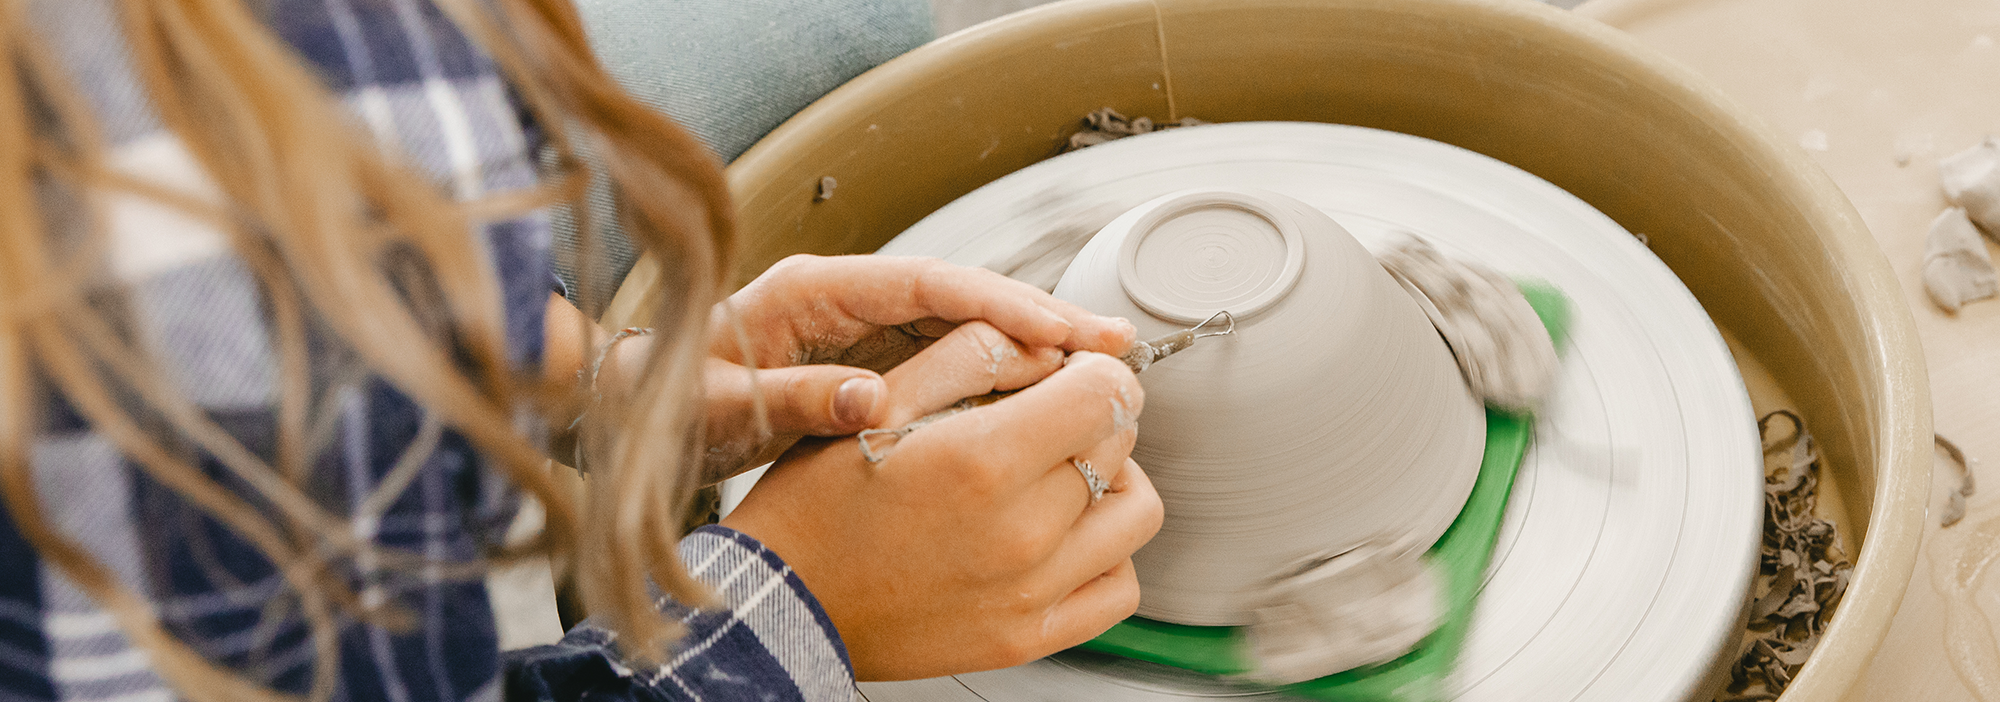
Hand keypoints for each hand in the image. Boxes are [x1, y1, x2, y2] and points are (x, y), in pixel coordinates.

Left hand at [691, 254, 1135, 481]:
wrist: (627, 412)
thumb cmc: (663, 402)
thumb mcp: (720, 408)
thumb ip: (792, 400)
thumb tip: (873, 407)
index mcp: (812, 291)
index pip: (926, 283)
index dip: (998, 304)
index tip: (1058, 332)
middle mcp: (847, 301)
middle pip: (962, 300)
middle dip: (1040, 320)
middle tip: (1112, 345)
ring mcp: (863, 332)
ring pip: (966, 331)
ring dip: (1034, 350)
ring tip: (1104, 371)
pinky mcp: (871, 367)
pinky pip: (950, 366)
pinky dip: (1002, 381)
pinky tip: (1048, 403)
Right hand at [720, 321, 1163, 680]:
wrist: (786, 602)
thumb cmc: (820, 502)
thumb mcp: (881, 401)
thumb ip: (969, 356)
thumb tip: (1046, 340)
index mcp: (981, 459)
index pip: (1105, 392)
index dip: (1096, 371)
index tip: (1075, 375)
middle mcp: (1018, 530)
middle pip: (1120, 444)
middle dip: (1096, 417)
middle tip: (1053, 420)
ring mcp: (1029, 591)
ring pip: (1137, 512)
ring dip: (1115, 481)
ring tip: (1065, 475)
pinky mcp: (1026, 637)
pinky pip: (1119, 589)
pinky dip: (1109, 554)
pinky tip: (1067, 536)